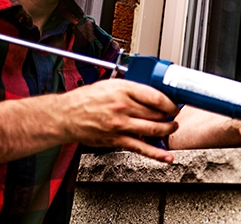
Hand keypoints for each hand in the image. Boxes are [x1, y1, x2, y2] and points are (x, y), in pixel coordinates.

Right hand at [61, 79, 179, 162]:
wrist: (66, 115)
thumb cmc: (87, 99)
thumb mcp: (112, 84)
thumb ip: (133, 89)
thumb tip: (154, 92)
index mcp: (124, 90)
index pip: (156, 97)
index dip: (170, 102)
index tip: (175, 104)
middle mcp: (123, 107)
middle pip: (157, 114)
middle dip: (170, 115)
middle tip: (174, 115)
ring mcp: (120, 125)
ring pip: (154, 129)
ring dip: (168, 129)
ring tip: (172, 127)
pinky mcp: (117, 140)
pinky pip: (141, 147)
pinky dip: (157, 153)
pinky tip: (167, 156)